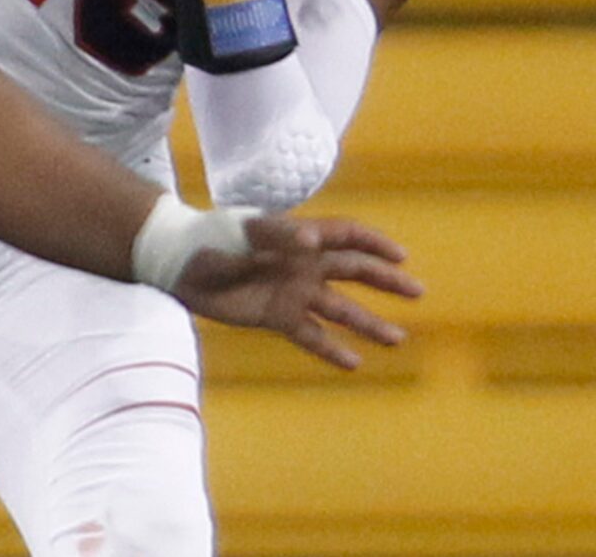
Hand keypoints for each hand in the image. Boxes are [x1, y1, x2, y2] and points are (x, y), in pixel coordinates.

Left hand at [174, 213, 422, 370]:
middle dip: (384, 280)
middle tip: (417, 292)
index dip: (373, 242)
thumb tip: (315, 240)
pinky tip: (354, 363)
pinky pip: (310, 335)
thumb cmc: (210, 237)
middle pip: (352, 270)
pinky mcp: (276, 316)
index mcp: (296, 236)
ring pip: (338, 308)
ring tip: (397, 339)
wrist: (178, 263)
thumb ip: (279, 236)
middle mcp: (301, 264)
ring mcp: (290, 291)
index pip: (344, 235)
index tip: (401, 256)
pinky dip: (331, 348)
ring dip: (367, 322)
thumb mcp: (244, 232)